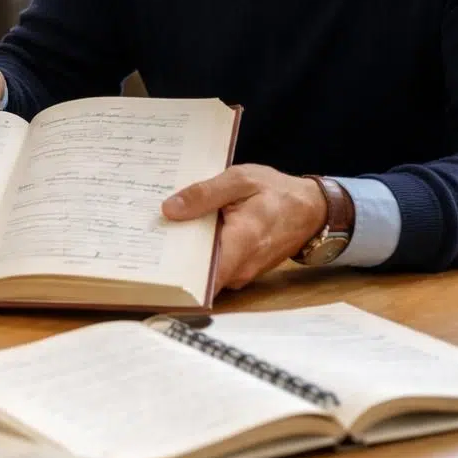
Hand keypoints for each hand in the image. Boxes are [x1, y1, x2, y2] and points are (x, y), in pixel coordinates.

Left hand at [161, 164, 327, 289]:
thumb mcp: (240, 180)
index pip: (202, 277)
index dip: (174, 273)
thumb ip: (205, 194)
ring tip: (161, 234)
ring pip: (205, 274)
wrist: (311, 209)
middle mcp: (242, 266)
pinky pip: (215, 268)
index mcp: (241, 243)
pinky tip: (186, 235)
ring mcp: (243, 272)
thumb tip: (170, 209)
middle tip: (146, 239)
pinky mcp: (242, 270)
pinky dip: (200, 255)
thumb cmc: (277, 192)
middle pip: (197, 276)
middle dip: (172, 260)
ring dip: (185, 257)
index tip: (149, 260)